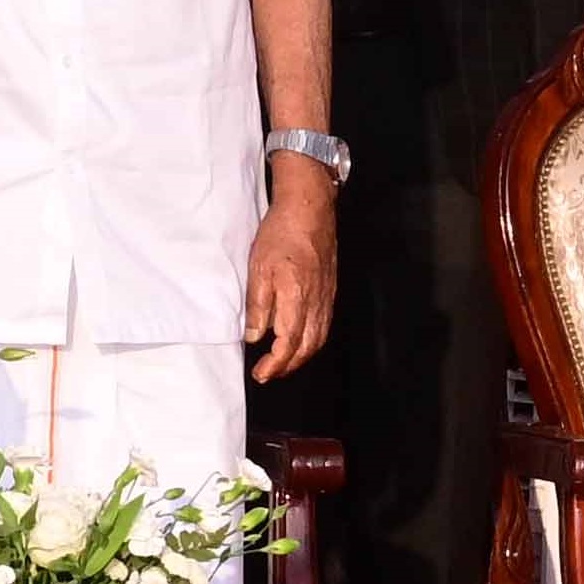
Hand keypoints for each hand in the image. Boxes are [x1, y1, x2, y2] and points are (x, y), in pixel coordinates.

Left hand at [241, 174, 334, 379]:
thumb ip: (257, 306)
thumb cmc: (281, 234)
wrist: (309, 209)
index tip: (261, 374)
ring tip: (282, 362)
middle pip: (307, 348)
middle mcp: (316, 303)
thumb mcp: (258, 268)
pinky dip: (312, 340)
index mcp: (296, 299)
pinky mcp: (329, 290)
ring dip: (301, 356)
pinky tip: (301, 339)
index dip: (275, 365)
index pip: (288, 345)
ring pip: (318, 339)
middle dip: (288, 366)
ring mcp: (326, 297)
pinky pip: (324, 324)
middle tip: (268, 373)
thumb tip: (253, 336)